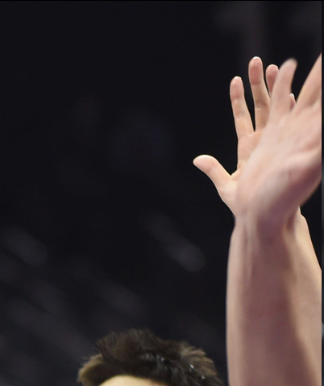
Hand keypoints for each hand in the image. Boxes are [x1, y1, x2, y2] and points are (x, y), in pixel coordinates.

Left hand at [195, 56, 321, 227]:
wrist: (269, 215)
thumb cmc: (249, 205)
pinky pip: (291, 121)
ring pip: (277, 108)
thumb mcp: (227, 188)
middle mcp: (263, 140)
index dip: (237, 99)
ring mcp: (278, 140)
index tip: (233, 80)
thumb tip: (197, 159)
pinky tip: (295, 89)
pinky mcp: (290, 144)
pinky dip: (293, 104)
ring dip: (277, 87)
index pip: (241, 117)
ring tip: (278, 65)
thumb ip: (213, 172)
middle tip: (256, 61)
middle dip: (258, 84)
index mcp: (246, 147)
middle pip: (260, 106)